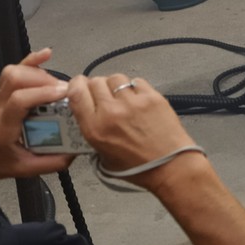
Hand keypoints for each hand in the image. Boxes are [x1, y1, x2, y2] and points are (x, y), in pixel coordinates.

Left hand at [0, 50, 75, 186]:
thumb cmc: (3, 163)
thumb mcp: (28, 170)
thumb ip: (54, 161)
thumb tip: (79, 149)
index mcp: (3, 129)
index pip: (18, 101)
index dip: (42, 93)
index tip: (65, 94)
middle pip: (14, 80)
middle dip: (43, 80)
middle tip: (63, 91)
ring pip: (12, 72)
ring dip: (38, 73)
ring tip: (56, 84)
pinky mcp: (3, 92)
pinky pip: (13, 70)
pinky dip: (31, 61)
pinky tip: (46, 54)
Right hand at [67, 73, 195, 191]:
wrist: (168, 164)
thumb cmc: (137, 166)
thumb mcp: (102, 155)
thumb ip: (92, 131)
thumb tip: (89, 113)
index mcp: (95, 128)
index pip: (77, 93)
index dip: (76, 85)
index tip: (79, 85)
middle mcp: (111, 111)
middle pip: (96, 81)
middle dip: (96, 86)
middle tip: (102, 94)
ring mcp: (133, 102)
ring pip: (116, 78)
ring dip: (115, 85)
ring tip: (121, 97)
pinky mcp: (152, 97)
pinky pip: (137, 82)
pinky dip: (135, 87)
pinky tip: (137, 99)